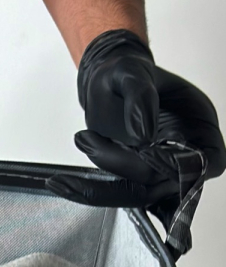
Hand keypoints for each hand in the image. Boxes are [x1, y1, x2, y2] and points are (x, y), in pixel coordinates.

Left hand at [46, 30, 225, 248]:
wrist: (106, 82)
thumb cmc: (125, 73)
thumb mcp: (130, 72)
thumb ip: (140, 97)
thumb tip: (143, 135)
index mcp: (199, 127)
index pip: (206, 163)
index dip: (181, 165)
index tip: (145, 147)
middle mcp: (183, 154)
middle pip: (164, 183)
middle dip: (124, 165)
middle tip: (89, 140)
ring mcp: (157, 170)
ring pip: (136, 194)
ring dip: (99, 184)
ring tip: (74, 153)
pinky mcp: (130, 177)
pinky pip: (115, 192)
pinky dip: (88, 191)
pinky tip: (60, 182)